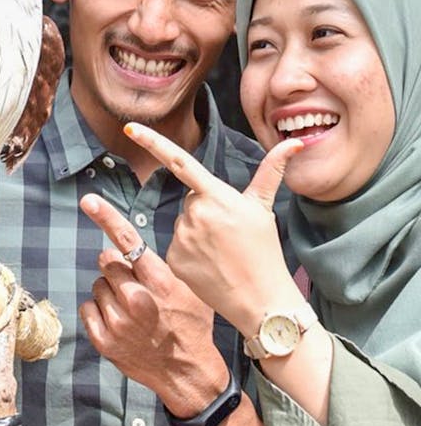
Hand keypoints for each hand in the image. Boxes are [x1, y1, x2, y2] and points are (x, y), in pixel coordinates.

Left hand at [79, 194, 230, 415]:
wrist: (187, 372)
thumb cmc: (191, 326)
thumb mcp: (189, 289)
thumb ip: (161, 267)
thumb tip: (134, 249)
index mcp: (159, 282)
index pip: (128, 240)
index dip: (107, 216)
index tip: (89, 200)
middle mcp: (136, 299)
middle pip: (107, 262)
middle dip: (117, 269)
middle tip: (134, 287)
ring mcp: (117, 321)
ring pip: (97, 285)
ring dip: (109, 292)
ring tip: (130, 309)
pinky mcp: (104, 339)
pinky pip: (88, 308)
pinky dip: (99, 312)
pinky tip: (118, 322)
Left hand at [123, 123, 304, 336]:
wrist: (258, 298)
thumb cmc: (264, 251)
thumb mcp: (264, 208)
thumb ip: (271, 171)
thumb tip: (295, 144)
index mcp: (216, 196)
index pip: (179, 161)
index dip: (153, 142)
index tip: (130, 128)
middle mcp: (195, 213)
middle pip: (190, 201)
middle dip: (204, 211)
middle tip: (227, 233)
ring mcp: (181, 237)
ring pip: (183, 223)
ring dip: (196, 232)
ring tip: (220, 251)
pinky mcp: (173, 258)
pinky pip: (176, 245)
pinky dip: (188, 252)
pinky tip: (208, 264)